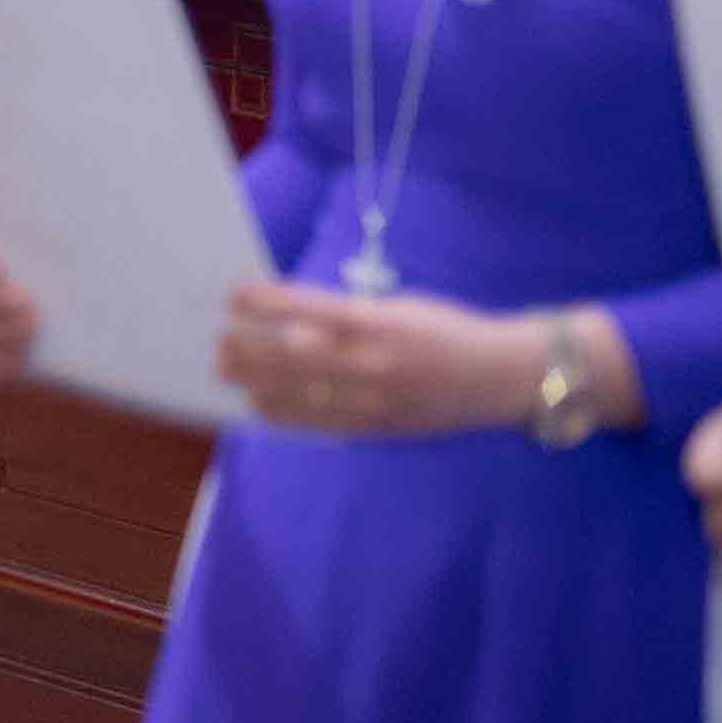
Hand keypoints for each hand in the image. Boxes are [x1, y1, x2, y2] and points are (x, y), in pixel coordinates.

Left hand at [212, 283, 581, 440]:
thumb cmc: (445, 331)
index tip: (232, 295)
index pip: (309, 311)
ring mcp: (375, 401)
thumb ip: (346, 316)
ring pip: (300, 394)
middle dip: (249, 348)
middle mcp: (374, 365)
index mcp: (381, 325)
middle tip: (218, 340)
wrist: (503, 378)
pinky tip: (259, 404)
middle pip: (293, 358)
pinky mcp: (379, 427)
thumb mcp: (399, 310)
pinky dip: (285, 414)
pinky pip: (321, 423)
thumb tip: (287, 319)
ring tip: (227, 369)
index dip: (266, 303)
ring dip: (256, 382)